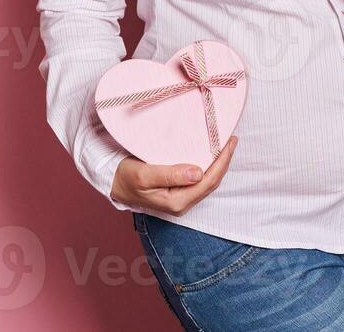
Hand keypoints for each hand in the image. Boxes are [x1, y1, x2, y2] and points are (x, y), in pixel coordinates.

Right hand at [111, 136, 237, 215]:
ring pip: (207, 181)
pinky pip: (199, 180)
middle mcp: (182, 203)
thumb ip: (170, 175)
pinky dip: (208, 166)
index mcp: (177, 202)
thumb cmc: (125, 177)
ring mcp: (181, 199)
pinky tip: (210, 155)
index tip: (230, 141)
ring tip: (224, 144)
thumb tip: (198, 173)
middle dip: (224, 161)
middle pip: (211, 182)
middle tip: (231, 139)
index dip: (222, 161)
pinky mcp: (178, 192)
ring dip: (218, 164)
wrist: (113, 183)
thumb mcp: (144, 175)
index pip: (208, 181)